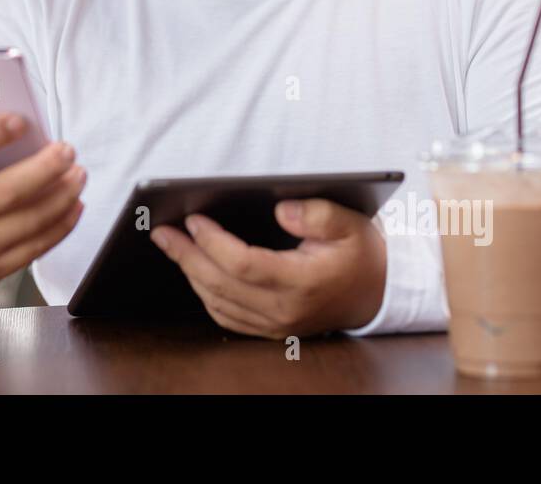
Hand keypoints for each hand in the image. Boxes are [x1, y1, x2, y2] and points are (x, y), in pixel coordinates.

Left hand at [150, 198, 386, 338]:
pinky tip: (194, 272)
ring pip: (218, 303)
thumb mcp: (349, 223)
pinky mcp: (272, 330)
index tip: (193, 220)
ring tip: (171, 246)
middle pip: (221, 284)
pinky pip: (227, 317)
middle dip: (187, 256)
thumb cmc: (361, 254)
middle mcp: (285, 309)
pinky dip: (205, 294)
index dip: (213, 242)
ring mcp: (276, 324)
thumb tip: (280, 209)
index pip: (244, 264)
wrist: (378, 293)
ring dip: (191, 274)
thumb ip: (316, 214)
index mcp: (302, 282)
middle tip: (162, 232)